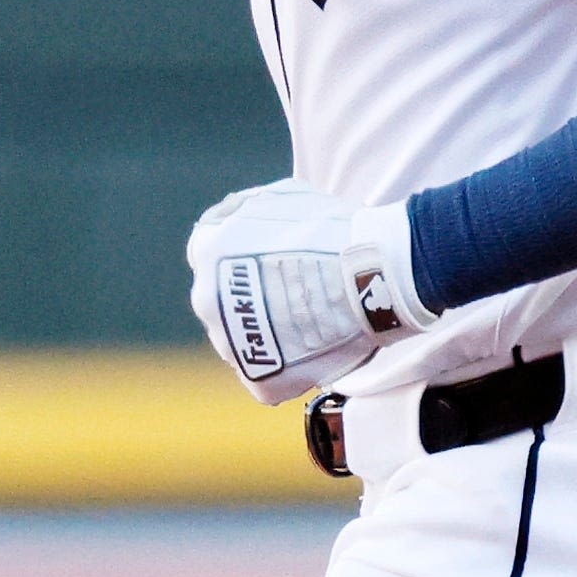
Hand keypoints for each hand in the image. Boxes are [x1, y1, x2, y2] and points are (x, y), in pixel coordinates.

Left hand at [186, 182, 434, 404]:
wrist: (369, 275)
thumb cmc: (331, 230)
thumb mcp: (278, 196)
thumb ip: (242, 208)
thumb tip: (228, 217)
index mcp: (208, 251)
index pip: (211, 257)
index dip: (245, 260)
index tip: (274, 264)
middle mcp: (207, 299)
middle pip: (224, 303)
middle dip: (254, 299)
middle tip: (297, 295)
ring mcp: (231, 344)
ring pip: (243, 342)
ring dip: (268, 335)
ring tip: (311, 324)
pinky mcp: (260, 380)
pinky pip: (268, 376)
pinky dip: (288, 368)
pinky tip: (315, 350)